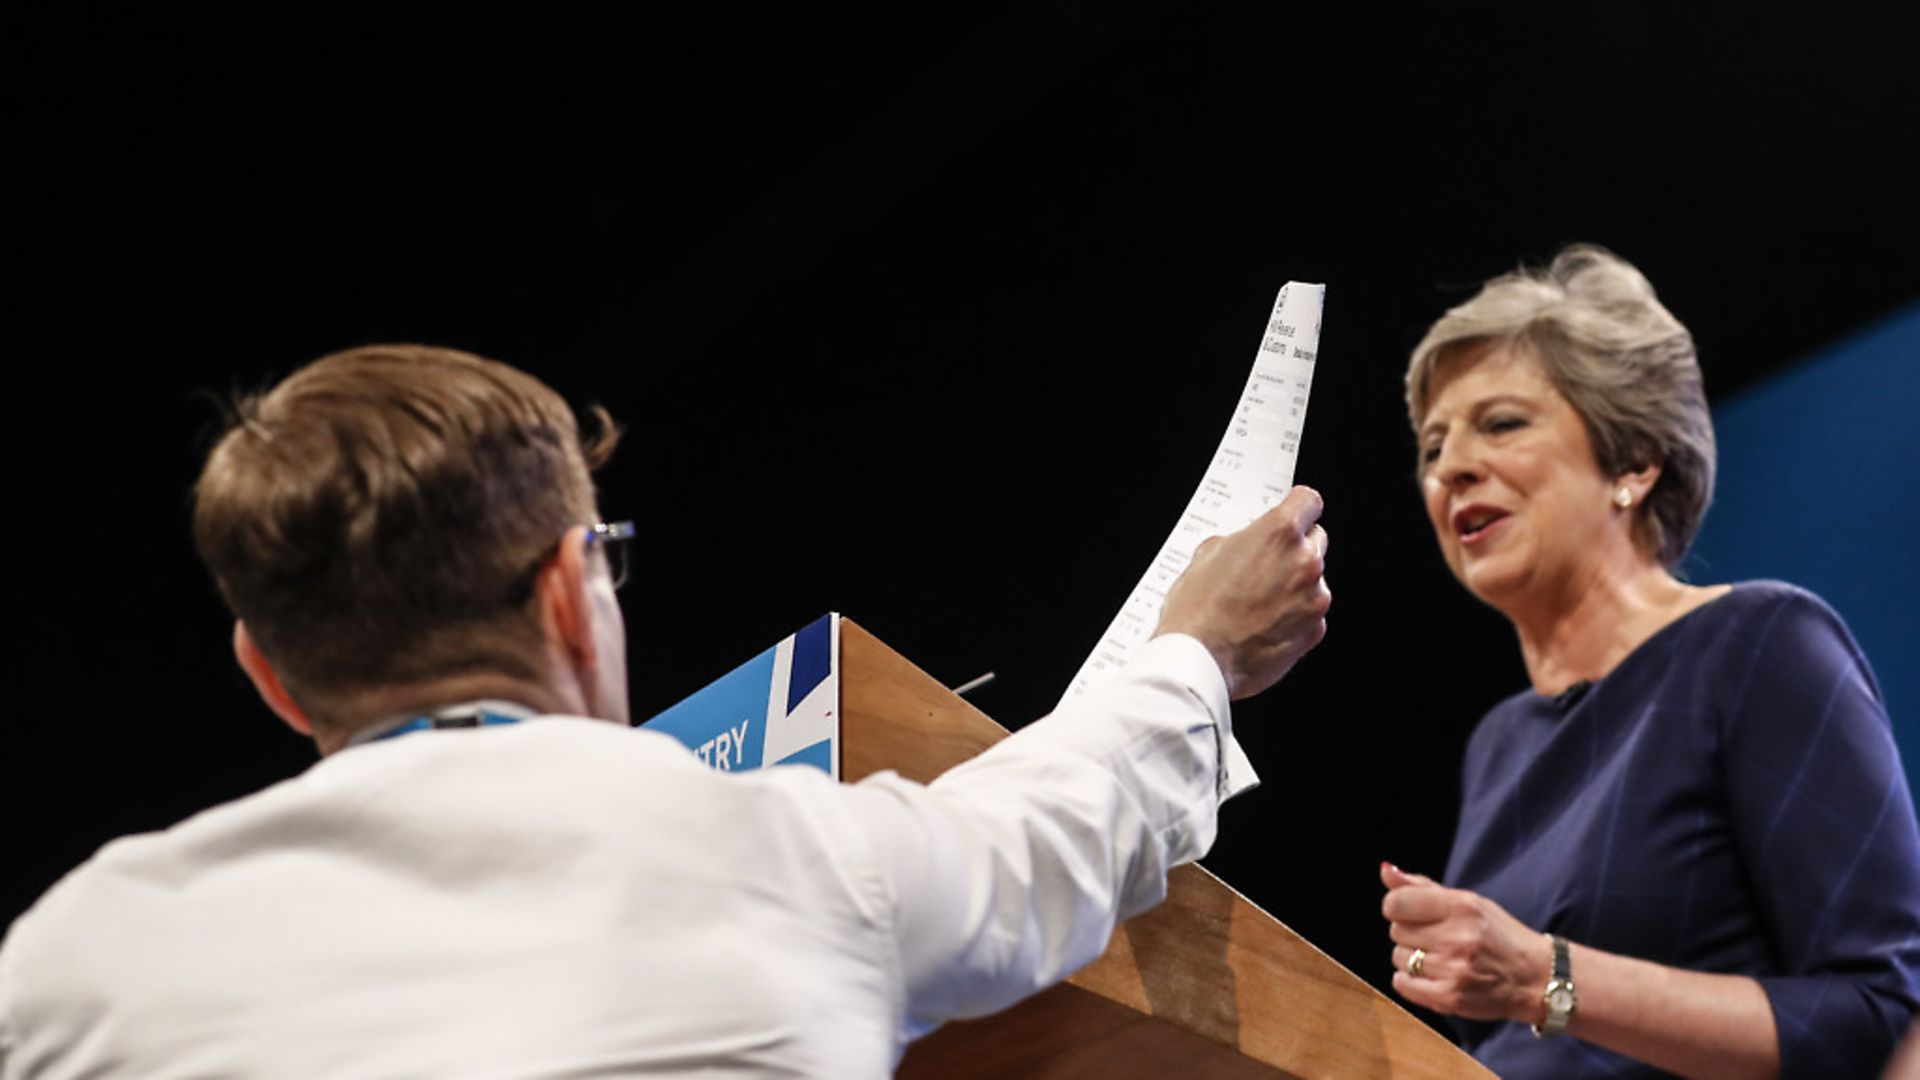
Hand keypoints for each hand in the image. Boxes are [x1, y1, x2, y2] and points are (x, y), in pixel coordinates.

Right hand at [1155, 485, 1330, 699]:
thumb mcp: (1206, 556)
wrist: (1199, 661)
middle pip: (1315, 539)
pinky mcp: (1314, 630)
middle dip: (1295, 549)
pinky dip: (1294, 617)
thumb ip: (1239, 542)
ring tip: (1258, 603)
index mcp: (1278, 533)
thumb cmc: (1197, 611)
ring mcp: (1314, 597)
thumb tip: (1247, 546)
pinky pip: (1311, 613)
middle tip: (1266, 565)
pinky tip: (1264, 625)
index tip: (1294, 512)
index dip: (1298, 507)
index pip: (1307, 501)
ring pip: (1313, 580)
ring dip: (1294, 586)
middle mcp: (1304, 561)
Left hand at [1380, 862, 1552, 1022]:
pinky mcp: (1450, 998)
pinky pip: (1402, 984)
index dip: (1396, 907)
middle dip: (1410, 932)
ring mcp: (1453, 970)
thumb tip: (1385, 870)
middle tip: (1436, 937)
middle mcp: (1457, 938)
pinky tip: (1431, 975)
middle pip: (1396, 930)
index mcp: (1462, 907)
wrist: (1535, 979)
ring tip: (1440, 958)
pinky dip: (1409, 980)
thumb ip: (1422, 887)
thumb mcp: (1468, 902)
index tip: (1408, 912)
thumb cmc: (1498, 935)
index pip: (1396, 903)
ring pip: (1399, 957)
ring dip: (1412, 957)